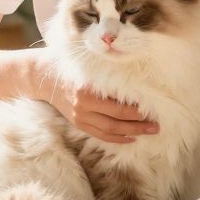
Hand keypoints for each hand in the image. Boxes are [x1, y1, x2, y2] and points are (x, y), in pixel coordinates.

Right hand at [30, 54, 158, 142]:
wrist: (41, 76)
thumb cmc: (67, 63)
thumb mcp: (85, 60)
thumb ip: (106, 65)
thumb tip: (135, 65)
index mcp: (86, 90)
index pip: (117, 104)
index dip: (136, 109)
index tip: (154, 107)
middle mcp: (82, 106)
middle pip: (116, 120)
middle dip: (139, 123)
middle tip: (157, 124)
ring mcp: (79, 117)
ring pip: (109, 131)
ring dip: (131, 133)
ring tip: (149, 131)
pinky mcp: (78, 123)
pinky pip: (99, 135)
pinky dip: (116, 138)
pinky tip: (130, 138)